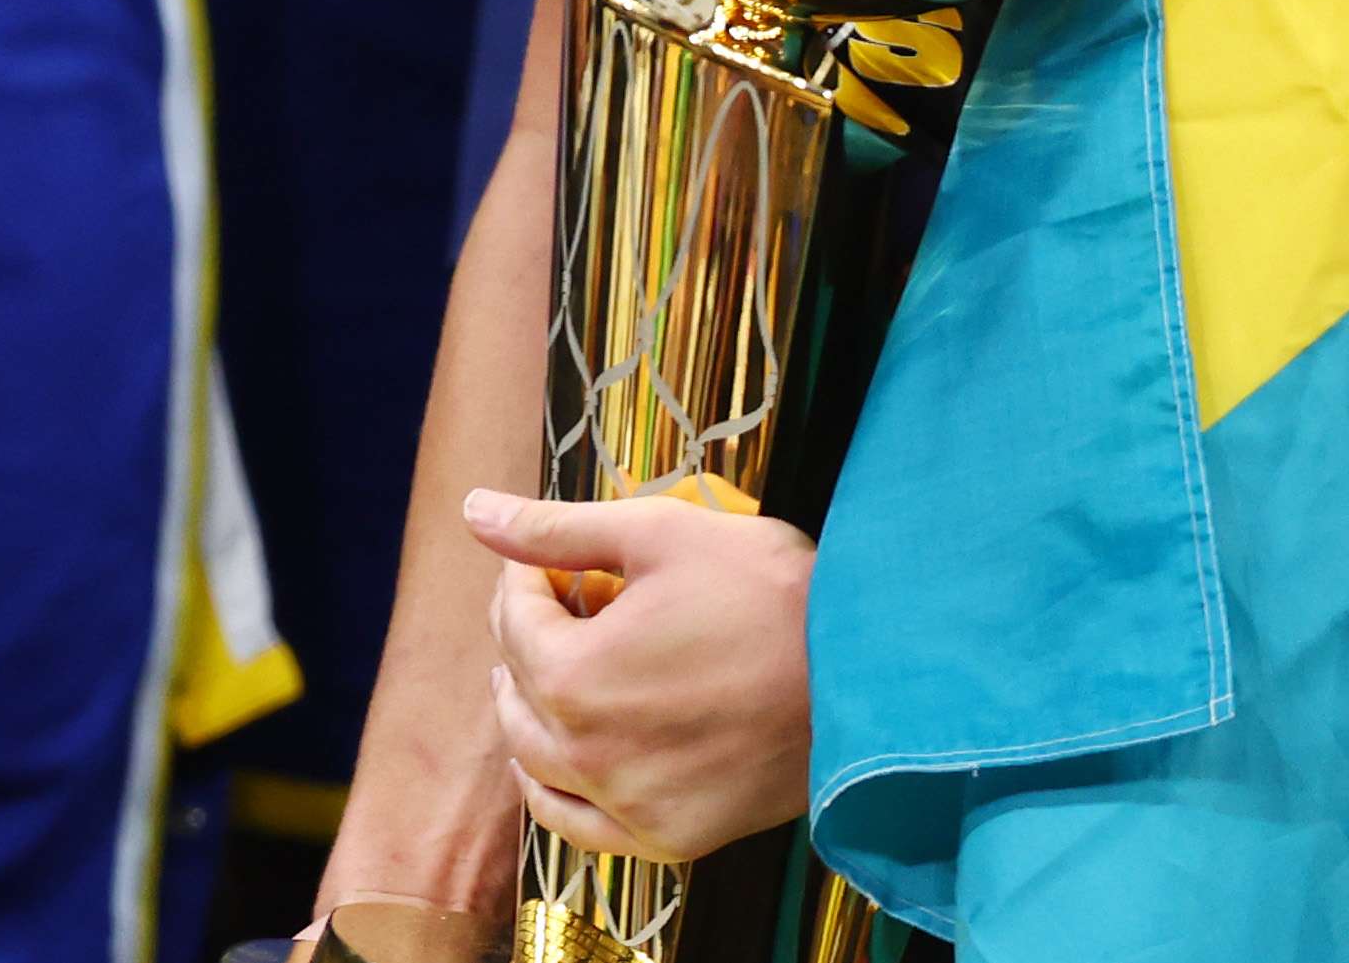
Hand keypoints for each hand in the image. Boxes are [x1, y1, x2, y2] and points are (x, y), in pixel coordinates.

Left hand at [466, 486, 816, 864]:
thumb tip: (475, 510)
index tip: (559, 558)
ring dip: (536, 710)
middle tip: (571, 605)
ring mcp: (631, 808)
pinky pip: (583, 828)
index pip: (512, 617)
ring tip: (572, 669)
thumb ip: (555, 529)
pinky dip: (564, 790)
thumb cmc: (771, 594)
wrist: (872, 674)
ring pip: (536, 763)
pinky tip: (579, 752)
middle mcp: (590, 757)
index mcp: (575, 679)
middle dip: (529, 638)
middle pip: (514, 690)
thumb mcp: (659, 533)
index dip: (530, 573)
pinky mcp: (674, 838)